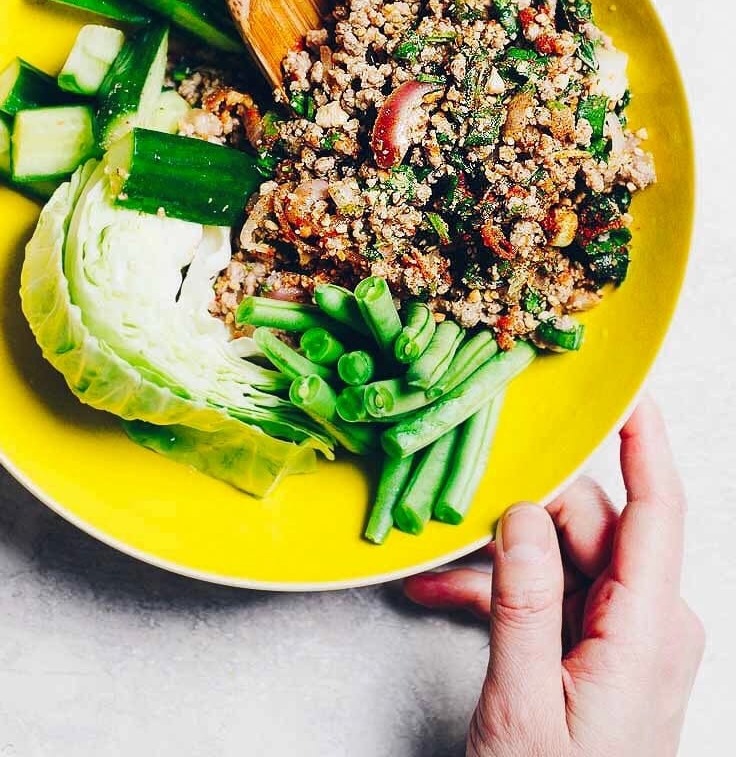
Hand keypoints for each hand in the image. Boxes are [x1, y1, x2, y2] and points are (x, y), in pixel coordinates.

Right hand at [405, 397, 703, 755]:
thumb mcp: (524, 703)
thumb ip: (524, 600)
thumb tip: (522, 512)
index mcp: (649, 630)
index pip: (658, 512)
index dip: (646, 442)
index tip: (629, 388)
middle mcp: (648, 623)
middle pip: (587, 527)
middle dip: (521, 517)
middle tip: (456, 517)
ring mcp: (624, 637)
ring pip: (561, 558)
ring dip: (498, 561)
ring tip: (434, 570)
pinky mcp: (598, 650)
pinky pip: (552, 595)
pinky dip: (502, 592)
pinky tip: (443, 593)